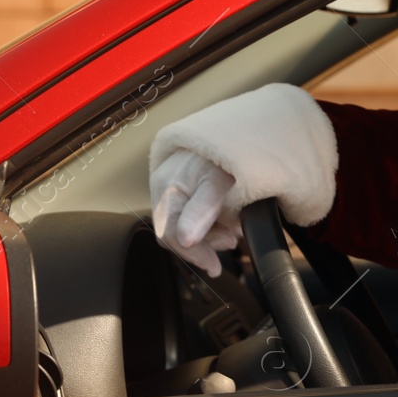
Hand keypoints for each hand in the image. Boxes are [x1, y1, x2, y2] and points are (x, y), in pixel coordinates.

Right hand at [150, 150, 240, 276]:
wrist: (233, 130)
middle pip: (176, 235)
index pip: (171, 235)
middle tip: (230, 241)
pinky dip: (209, 225)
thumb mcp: (219, 182)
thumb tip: (185, 239)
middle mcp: (164, 191)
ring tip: (232, 231)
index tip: (215, 266)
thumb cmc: (224, 155)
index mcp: (167, 189)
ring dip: (209, 236)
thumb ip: (202, 210)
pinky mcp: (185, 192)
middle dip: (203, 245)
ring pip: (184, 228)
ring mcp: (173, 191)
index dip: (193, 254)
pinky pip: (190, 217)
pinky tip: (227, 221)